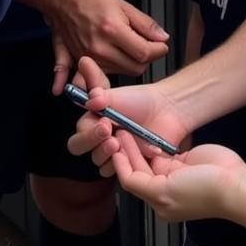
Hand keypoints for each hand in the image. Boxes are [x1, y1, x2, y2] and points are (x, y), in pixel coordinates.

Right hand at [47, 0, 168, 93]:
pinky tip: (107, 72)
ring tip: (127, 47)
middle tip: (147, 45)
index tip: (161, 46)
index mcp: (112, 30)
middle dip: (146, 58)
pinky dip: (108, 73)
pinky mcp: (81, 62)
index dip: (158, 50)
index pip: (144, 53)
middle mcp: (99, 48)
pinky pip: (101, 76)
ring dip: (130, 63)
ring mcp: (89, 57)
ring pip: (122, 72)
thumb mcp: (124, 5)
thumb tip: (163, 37)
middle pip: (135, 67)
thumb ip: (145, 23)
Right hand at [67, 57, 189, 175]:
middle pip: (84, 152)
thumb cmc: (140, 100)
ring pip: (100, 166)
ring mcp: (115, 155)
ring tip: (122, 143)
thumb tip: (84, 72)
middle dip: (93, 145)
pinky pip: (122, 173)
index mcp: (92, 124)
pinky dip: (128, 162)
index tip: (104, 123)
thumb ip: (96, 84)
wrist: (166, 110)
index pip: (78, 136)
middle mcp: (100, 141)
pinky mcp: (131, 166)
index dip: (88, 133)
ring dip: (108, 156)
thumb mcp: (115, 92)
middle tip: (111, 137)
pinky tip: (140, 150)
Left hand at [112, 135, 245, 222]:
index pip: (131, 181)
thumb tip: (126, 176)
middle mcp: (164, 189)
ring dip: (137, 144)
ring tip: (127, 128)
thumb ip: (143, 184)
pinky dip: (152, 142)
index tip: (114, 147)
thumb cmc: (203, 193)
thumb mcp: (165, 193)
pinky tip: (145, 132)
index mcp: (159, 202)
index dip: (121, 163)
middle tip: (117, 132)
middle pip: (139, 168)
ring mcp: (174, 174)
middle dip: (127, 151)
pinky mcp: (184, 161)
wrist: (233, 183)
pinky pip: (163, 151)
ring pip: (149, 157)